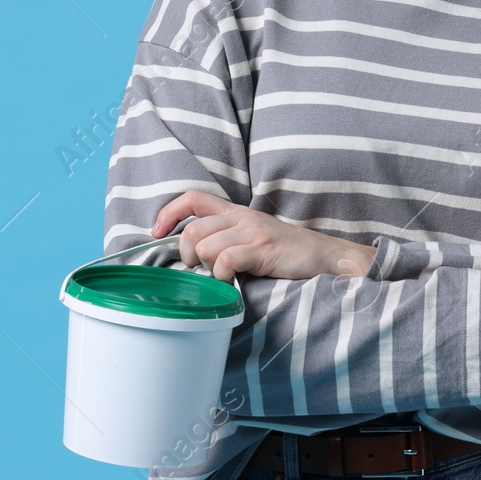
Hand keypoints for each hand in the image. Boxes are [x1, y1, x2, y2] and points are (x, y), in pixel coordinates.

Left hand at [150, 190, 375, 282]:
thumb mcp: (252, 235)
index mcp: (235, 211)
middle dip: (185, 254)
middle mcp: (241, 217)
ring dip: (205, 267)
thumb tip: (190, 255)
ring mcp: (252, 232)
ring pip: (204, 245)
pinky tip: (232, 282)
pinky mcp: (262, 249)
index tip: (156, 233)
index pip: (192, 198)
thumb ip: (225, 237)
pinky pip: (225, 260)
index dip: (168, 213)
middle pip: (192, 229)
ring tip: (220, 276)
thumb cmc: (284, 252)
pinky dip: (221, 275)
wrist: (324, 256)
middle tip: (198, 269)